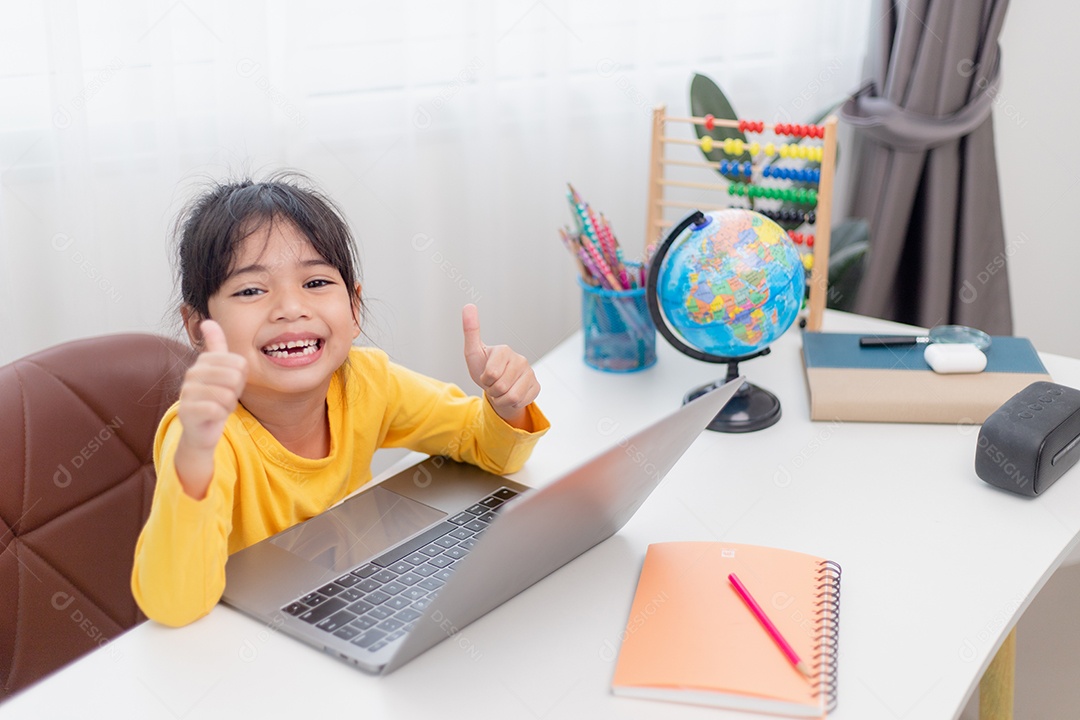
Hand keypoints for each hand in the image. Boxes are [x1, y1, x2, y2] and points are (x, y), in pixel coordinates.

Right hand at [175, 319, 247, 497]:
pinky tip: (213, 416)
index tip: (230, 384)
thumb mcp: (220, 371)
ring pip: (227, 394)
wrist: (201, 431)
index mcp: (204, 361)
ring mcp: (187, 392)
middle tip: (225, 398)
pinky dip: (221, 415)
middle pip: (235, 377)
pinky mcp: (187, 411)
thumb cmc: (215, 398)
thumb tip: (208, 321)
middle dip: (235, 392)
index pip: (239, 363)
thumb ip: (215, 346)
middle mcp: (192, 373)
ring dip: (228, 405)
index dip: (241, 378)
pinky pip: (217, 409)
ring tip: (218, 407)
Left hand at [462, 304, 539, 428]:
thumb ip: (470, 330)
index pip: (490, 375)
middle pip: (500, 387)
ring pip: (511, 397)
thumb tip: (468, 305)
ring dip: (501, 398)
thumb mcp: (473, 352)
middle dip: (493, 390)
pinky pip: (521, 402)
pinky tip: (512, 394)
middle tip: (493, 383)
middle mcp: (521, 359)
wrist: (497, 387)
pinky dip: (512, 403)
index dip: (485, 380)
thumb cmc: (483, 368)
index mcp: (505, 350)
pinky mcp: (536, 386)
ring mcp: (530, 373)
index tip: (486, 374)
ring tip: (501, 390)